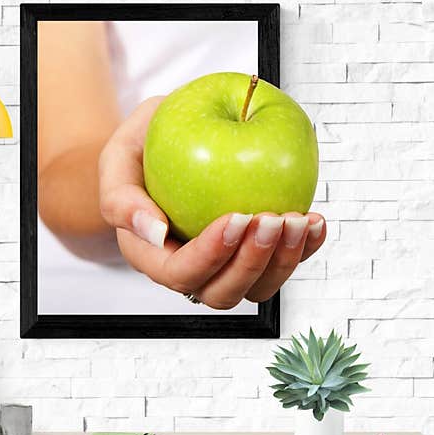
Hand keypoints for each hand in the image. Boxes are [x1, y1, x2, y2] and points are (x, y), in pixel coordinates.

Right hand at [98, 97, 326, 308]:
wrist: (168, 142)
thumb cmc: (139, 149)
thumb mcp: (117, 158)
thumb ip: (120, 197)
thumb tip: (155, 233)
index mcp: (153, 256)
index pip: (181, 274)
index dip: (211, 255)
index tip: (236, 217)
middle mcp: (192, 269)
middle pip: (223, 292)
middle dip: (253, 262)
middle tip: (271, 218)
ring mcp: (226, 264)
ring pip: (257, 288)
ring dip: (283, 261)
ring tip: (299, 221)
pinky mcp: (255, 251)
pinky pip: (282, 263)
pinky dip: (305, 249)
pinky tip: (316, 221)